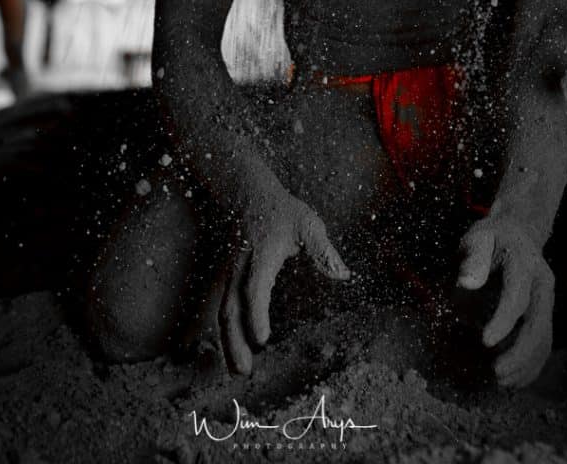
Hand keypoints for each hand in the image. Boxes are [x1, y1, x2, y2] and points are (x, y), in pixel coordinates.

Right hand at [204, 182, 349, 374]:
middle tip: (245, 372)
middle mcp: (239, 266)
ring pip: (223, 311)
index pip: (255, 287)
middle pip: (231, 307)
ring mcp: (229, 272)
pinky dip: (226, 333)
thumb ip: (323, 250)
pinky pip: (223, 308)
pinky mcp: (226, 278)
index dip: (257, 314)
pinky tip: (234, 353)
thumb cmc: (282, 211)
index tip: (263, 339)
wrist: (247, 194)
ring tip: (238, 372)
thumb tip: (343, 275)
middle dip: (235, 341)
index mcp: (261, 253)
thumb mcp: (307, 222)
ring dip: (228, 343)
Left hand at [457, 215, 553, 387]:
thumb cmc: (490, 237)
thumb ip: (473, 258)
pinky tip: (515, 379)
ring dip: (526, 364)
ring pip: (544, 338)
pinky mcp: (545, 313)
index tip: (484, 342)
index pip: (517, 297)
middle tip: (495, 373)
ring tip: (502, 381)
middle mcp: (542, 284)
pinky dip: (532, 364)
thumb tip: (466, 283)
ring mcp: (547, 300)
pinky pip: (544, 342)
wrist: (517, 232)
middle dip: (519, 352)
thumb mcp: (477, 238)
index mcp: (525, 263)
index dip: (503, 321)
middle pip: (537, 324)